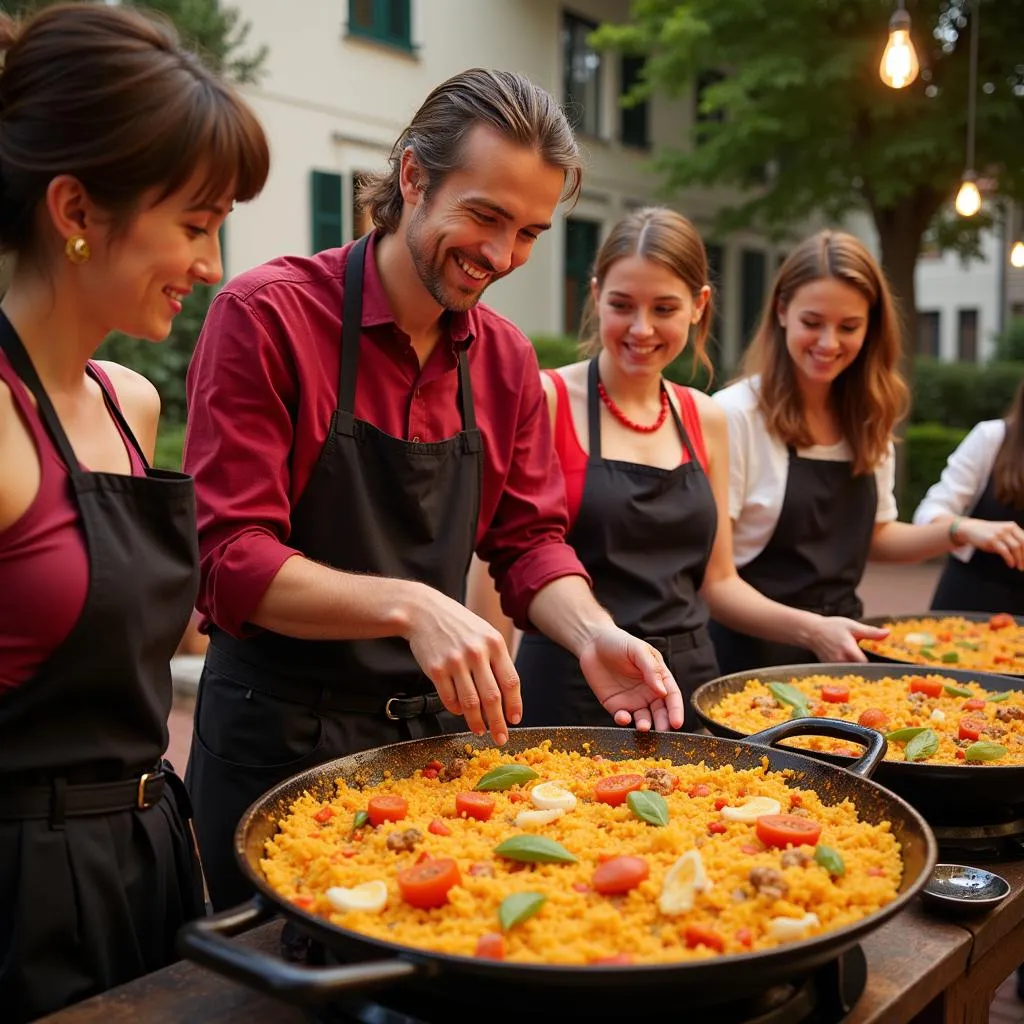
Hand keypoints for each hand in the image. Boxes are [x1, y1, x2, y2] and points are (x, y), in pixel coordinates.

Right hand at [403, 586, 520, 744]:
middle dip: (498, 723)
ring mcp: (455, 661)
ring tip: (480, 730)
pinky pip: (449, 699)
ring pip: (470, 703)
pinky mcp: (436, 669)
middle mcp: (476, 653)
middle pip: (492, 697)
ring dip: (476, 722)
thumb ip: (497, 660)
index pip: (511, 682)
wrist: (424, 612)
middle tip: (501, 737)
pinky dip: (456, 710)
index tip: (515, 720)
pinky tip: (459, 712)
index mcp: (494, 644)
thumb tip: (507, 695)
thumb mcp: (484, 634)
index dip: (514, 705)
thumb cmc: (458, 624)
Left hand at [578, 628, 684, 731]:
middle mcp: (649, 692)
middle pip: (661, 712)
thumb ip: (651, 669)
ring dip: (645, 725)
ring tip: (643, 727)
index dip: (676, 710)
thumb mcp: (638, 650)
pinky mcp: (616, 706)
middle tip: (664, 732)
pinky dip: (624, 720)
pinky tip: (623, 717)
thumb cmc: (619, 642)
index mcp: (659, 677)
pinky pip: (622, 717)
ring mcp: (633, 701)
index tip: (677, 723)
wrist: (592, 642)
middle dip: (664, 724)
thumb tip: (663, 691)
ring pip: (644, 719)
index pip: (672, 696)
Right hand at [807, 616, 888, 663]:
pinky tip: (848, 659)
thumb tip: (887, 633)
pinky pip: (844, 670)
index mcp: (848, 649)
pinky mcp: (831, 667)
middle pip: (859, 669)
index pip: (865, 663)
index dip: (873, 662)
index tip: (878, 659)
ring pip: (851, 671)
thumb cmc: (832, 627)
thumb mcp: (852, 626)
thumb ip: (871, 632)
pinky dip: (848, 666)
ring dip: (856, 666)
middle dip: (865, 665)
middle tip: (869, 659)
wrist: (812, 631)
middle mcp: (840, 660)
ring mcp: (835, 665)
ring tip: (856, 658)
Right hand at [958, 518, 1023, 569]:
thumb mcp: (1003, 534)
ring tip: (1019, 567)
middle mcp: (1007, 528)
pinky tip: (1011, 564)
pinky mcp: (992, 539)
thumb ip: (1013, 540)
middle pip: (1023, 543)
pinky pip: (1005, 551)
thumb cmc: (989, 534)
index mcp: (1013, 526)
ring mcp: (999, 533)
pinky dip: (1010, 559)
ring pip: (1015, 547)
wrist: (971, 529)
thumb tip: (1023, 555)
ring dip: (1019, 559)